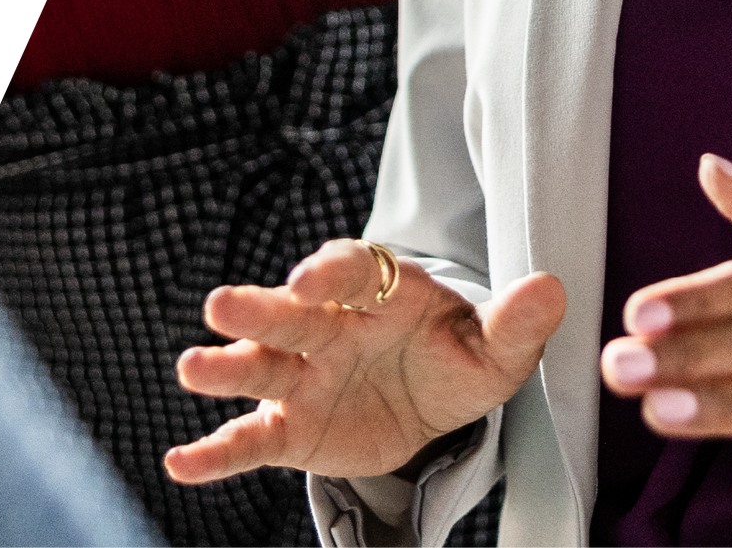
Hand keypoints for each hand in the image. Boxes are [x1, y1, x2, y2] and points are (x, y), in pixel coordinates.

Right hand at [163, 239, 565, 483]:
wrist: (435, 403)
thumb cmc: (461, 357)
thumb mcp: (498, 347)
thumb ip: (518, 320)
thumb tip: (552, 287)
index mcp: (384, 293)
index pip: (355, 270)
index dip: (332, 269)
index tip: (310, 275)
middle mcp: (333, 326)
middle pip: (292, 312)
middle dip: (260, 308)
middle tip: (221, 305)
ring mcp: (307, 377)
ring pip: (262, 366)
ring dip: (226, 367)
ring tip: (191, 369)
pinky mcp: (293, 428)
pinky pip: (251, 438)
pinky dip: (216, 451)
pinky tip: (180, 463)